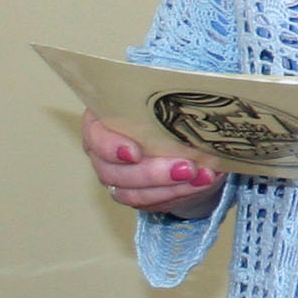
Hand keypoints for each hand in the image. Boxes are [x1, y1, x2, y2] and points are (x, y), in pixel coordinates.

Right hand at [82, 110, 224, 219]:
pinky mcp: (134, 195)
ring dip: (170, 188)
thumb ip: (167, 96)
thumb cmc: (169, 109)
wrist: (183, 136)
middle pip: (113, 172)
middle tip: (187, 167)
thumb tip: (186, 94)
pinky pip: (150, 203)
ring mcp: (116, 177)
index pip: (95, 136)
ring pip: (131, 193)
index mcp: (102, 121)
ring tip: (202, 177)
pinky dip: (178, 194)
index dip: (110, 147)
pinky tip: (201, 184)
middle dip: (152, 173)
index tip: (135, 153)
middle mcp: (103, 152)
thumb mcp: (168, 96)